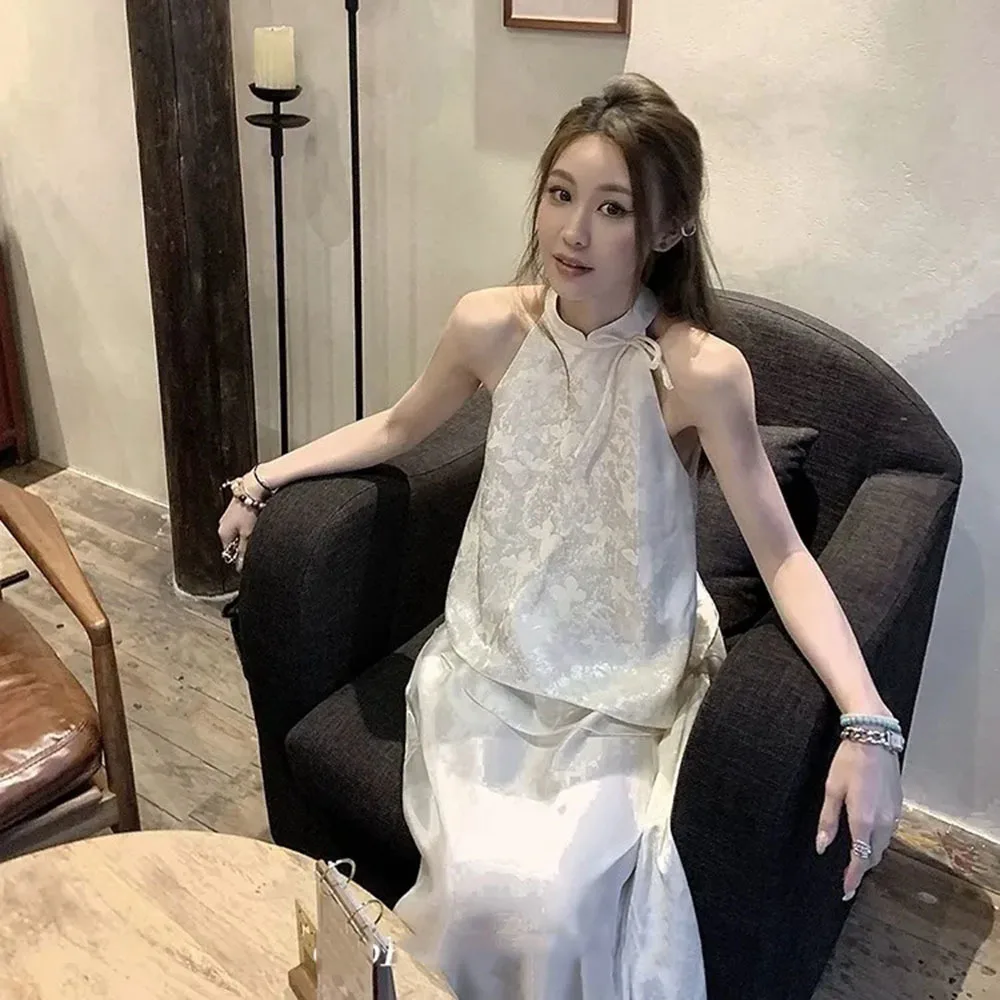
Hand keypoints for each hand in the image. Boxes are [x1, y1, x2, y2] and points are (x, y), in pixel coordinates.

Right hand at [217, 474, 267, 572]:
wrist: (252, 488)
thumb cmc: (249, 510)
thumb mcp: (247, 534)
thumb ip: (243, 551)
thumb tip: (239, 566)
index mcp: (222, 533)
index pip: (228, 552)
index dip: (238, 557)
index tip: (249, 559)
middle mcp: (223, 525)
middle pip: (233, 542)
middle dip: (244, 545)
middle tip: (256, 542)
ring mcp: (228, 517)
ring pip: (239, 532)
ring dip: (248, 534)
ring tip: (258, 529)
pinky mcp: (236, 510)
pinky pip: (242, 523)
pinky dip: (249, 525)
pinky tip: (257, 521)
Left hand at [815, 739, 902, 900]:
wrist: (874, 740)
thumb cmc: (848, 763)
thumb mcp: (832, 791)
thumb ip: (828, 821)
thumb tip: (821, 847)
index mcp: (864, 821)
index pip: (859, 858)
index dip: (853, 877)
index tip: (846, 892)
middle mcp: (883, 823)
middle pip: (874, 856)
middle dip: (862, 868)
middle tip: (848, 878)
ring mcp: (894, 815)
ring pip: (883, 845)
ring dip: (871, 855)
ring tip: (857, 861)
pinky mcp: (898, 807)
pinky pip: (889, 832)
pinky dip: (878, 841)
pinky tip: (869, 838)